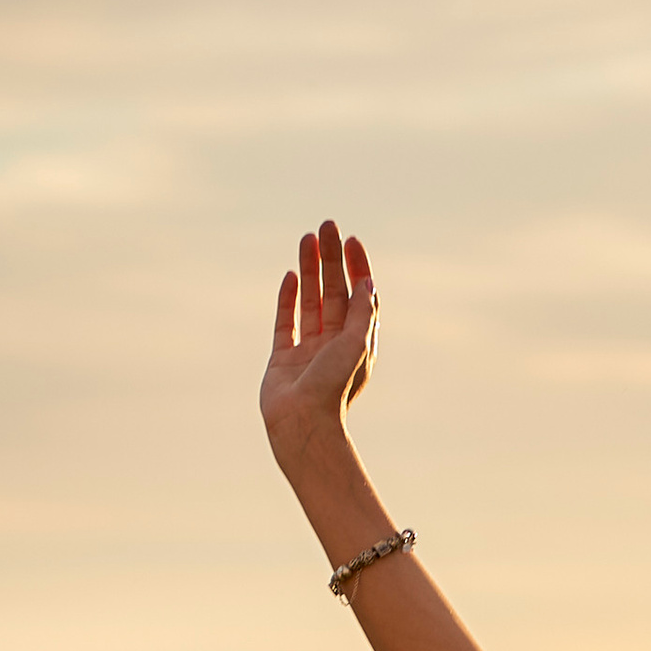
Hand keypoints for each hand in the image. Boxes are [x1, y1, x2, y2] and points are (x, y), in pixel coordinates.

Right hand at [262, 216, 377, 458]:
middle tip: (325, 226)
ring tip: (306, 239)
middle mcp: (334, 344)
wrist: (302, 424)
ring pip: (310, 301)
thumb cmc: (334, 389)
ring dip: (309, 270)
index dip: (356, 267)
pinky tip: (291, 277)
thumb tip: (367, 282)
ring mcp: (308, 350)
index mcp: (357, 343)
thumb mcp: (356, 345)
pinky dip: (288, 299)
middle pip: (334, 292)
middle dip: (330, 259)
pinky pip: (286, 322)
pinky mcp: (283, 358)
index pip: (358, 296)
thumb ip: (362, 313)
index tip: (350, 240)